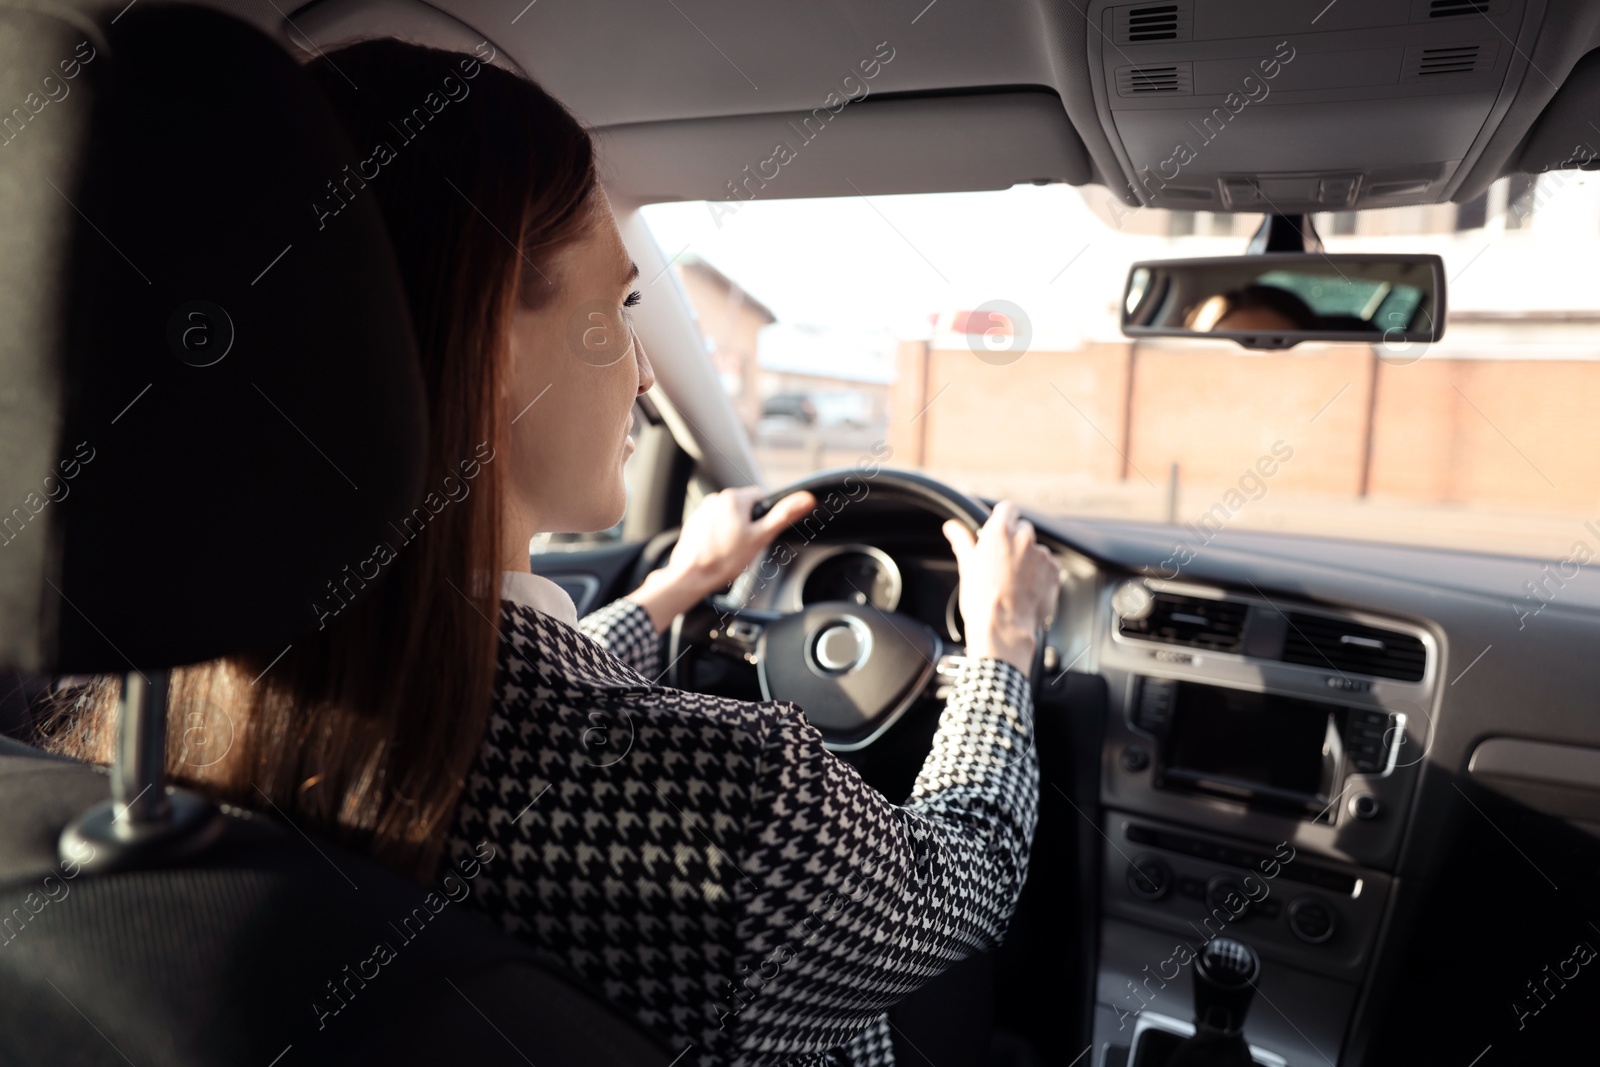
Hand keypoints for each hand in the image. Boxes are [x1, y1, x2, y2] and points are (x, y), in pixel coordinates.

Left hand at [628, 486, 816, 631]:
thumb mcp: (760, 537)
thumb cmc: (723, 559)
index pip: (762, 498)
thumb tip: (806, 498)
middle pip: (745, 509)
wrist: (691, 576)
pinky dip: (720, 538)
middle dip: (749, 526)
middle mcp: (716, 499)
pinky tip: (719, 552)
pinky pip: (715, 527)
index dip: (766, 516)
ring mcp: (703, 511)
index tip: (761, 533)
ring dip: (734, 532)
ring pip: (730, 519)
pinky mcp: (694, 524)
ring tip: (731, 552)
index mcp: (733, 498)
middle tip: (746, 546)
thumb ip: (783, 516)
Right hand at [942, 501, 1059, 673]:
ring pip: (1035, 550)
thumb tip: (952, 526)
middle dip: (1015, 541)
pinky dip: (1040, 574)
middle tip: (1002, 563)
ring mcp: (1042, 554)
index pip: (1008, 508)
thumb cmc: (981, 598)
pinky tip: (1026, 589)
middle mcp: (1024, 538)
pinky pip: (1048, 566)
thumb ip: (962, 540)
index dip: (1004, 518)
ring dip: (1028, 559)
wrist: (1003, 627)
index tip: (1001, 529)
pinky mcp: (1055, 570)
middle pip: (1023, 529)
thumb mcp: (967, 566)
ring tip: (1014, 581)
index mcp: (1000, 531)